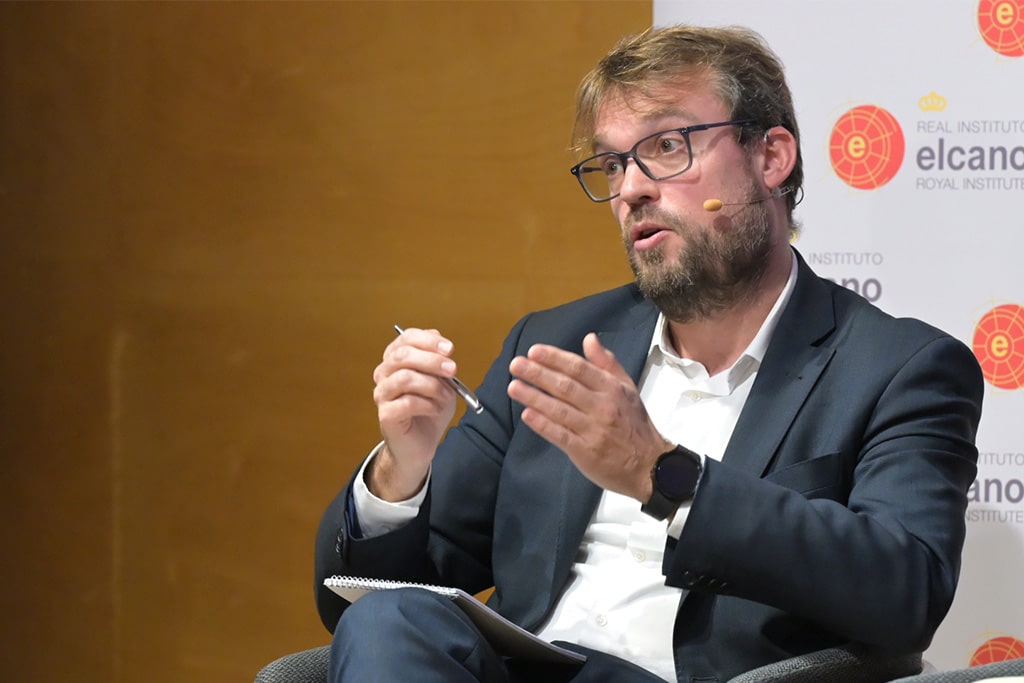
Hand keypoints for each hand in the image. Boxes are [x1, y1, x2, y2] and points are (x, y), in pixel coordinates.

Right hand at [370, 327, 459, 500]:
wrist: (421, 444)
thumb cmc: (430, 409)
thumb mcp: (442, 381)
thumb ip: (441, 363)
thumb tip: (444, 349)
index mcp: (396, 359)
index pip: (406, 338)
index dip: (429, 340)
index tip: (450, 349)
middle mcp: (384, 373)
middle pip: (403, 355)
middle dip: (432, 360)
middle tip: (452, 370)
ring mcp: (382, 394)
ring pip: (405, 378)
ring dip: (432, 386)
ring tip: (446, 397)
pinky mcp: (385, 414)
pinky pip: (406, 402)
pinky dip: (427, 404)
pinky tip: (435, 409)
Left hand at [507, 332, 670, 501]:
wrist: (649, 466)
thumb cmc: (634, 425)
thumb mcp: (627, 389)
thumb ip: (607, 363)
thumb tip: (589, 339)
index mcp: (612, 389)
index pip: (579, 368)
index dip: (555, 358)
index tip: (533, 351)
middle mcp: (602, 407)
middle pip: (565, 386)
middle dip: (537, 374)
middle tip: (516, 364)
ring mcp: (593, 430)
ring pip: (558, 410)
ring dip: (533, 397)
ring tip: (513, 387)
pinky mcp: (585, 452)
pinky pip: (559, 435)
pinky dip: (542, 424)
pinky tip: (526, 414)